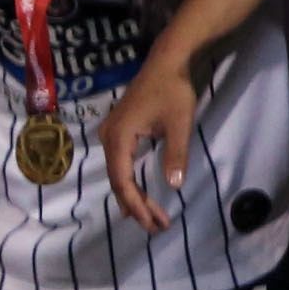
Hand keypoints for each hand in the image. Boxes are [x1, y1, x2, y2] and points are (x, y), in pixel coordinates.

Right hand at [98, 57, 199, 231]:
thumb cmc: (173, 91)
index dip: (136, 203)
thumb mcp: (179, 124)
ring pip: (118, 173)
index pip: (122, 179)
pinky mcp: (119, 131)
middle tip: (157, 227)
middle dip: (136, 205)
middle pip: (118, 180)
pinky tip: (140, 194)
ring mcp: (111, 134)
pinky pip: (120, 164)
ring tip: (151, 217)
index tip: (151, 222)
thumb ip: (175, 155)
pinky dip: (131, 182)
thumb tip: (174, 185)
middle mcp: (109, 138)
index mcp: (119, 137)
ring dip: (134, 196)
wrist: (166, 62)